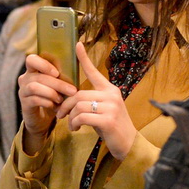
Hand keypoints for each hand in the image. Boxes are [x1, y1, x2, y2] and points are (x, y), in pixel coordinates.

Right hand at [18, 52, 77, 154]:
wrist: (42, 118)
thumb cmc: (52, 97)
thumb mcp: (57, 85)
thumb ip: (61, 75)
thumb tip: (78, 65)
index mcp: (33, 70)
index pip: (32, 59)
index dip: (43, 64)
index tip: (57, 73)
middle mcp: (25, 79)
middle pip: (39, 76)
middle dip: (58, 84)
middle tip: (72, 90)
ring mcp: (23, 91)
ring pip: (35, 87)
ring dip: (51, 93)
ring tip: (62, 99)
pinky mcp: (24, 104)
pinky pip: (34, 100)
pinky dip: (47, 102)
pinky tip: (55, 106)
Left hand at [57, 42, 137, 159]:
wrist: (128, 144)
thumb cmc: (111, 126)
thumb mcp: (102, 110)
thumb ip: (90, 101)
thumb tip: (70, 98)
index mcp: (109, 90)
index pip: (94, 71)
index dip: (84, 58)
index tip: (77, 44)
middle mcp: (111, 95)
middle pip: (78, 94)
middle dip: (65, 106)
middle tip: (60, 116)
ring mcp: (111, 107)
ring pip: (79, 106)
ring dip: (70, 118)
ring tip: (72, 125)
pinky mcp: (108, 120)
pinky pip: (82, 117)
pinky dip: (75, 124)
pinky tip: (76, 129)